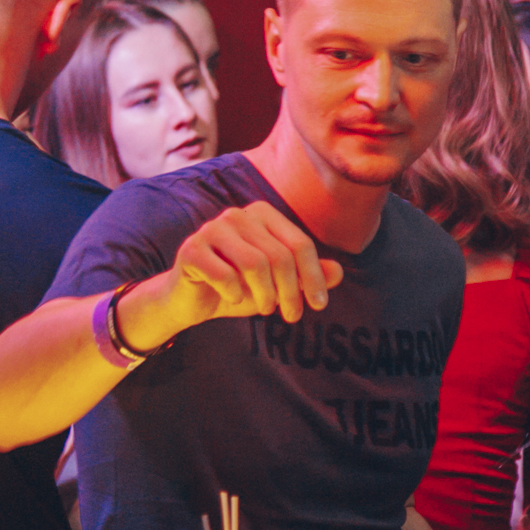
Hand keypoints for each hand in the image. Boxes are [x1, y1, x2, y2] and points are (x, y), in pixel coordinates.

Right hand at [121, 202, 343, 348]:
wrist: (191, 299)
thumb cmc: (239, 287)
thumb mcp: (277, 284)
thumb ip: (306, 276)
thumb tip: (338, 274)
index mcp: (262, 214)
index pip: (300, 244)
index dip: (314, 277)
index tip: (319, 305)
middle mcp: (238, 215)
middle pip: (280, 256)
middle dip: (291, 291)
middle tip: (291, 316)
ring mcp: (212, 229)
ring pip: (255, 264)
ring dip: (265, 294)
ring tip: (266, 309)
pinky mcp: (191, 250)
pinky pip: (224, 275)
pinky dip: (235, 294)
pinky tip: (235, 299)